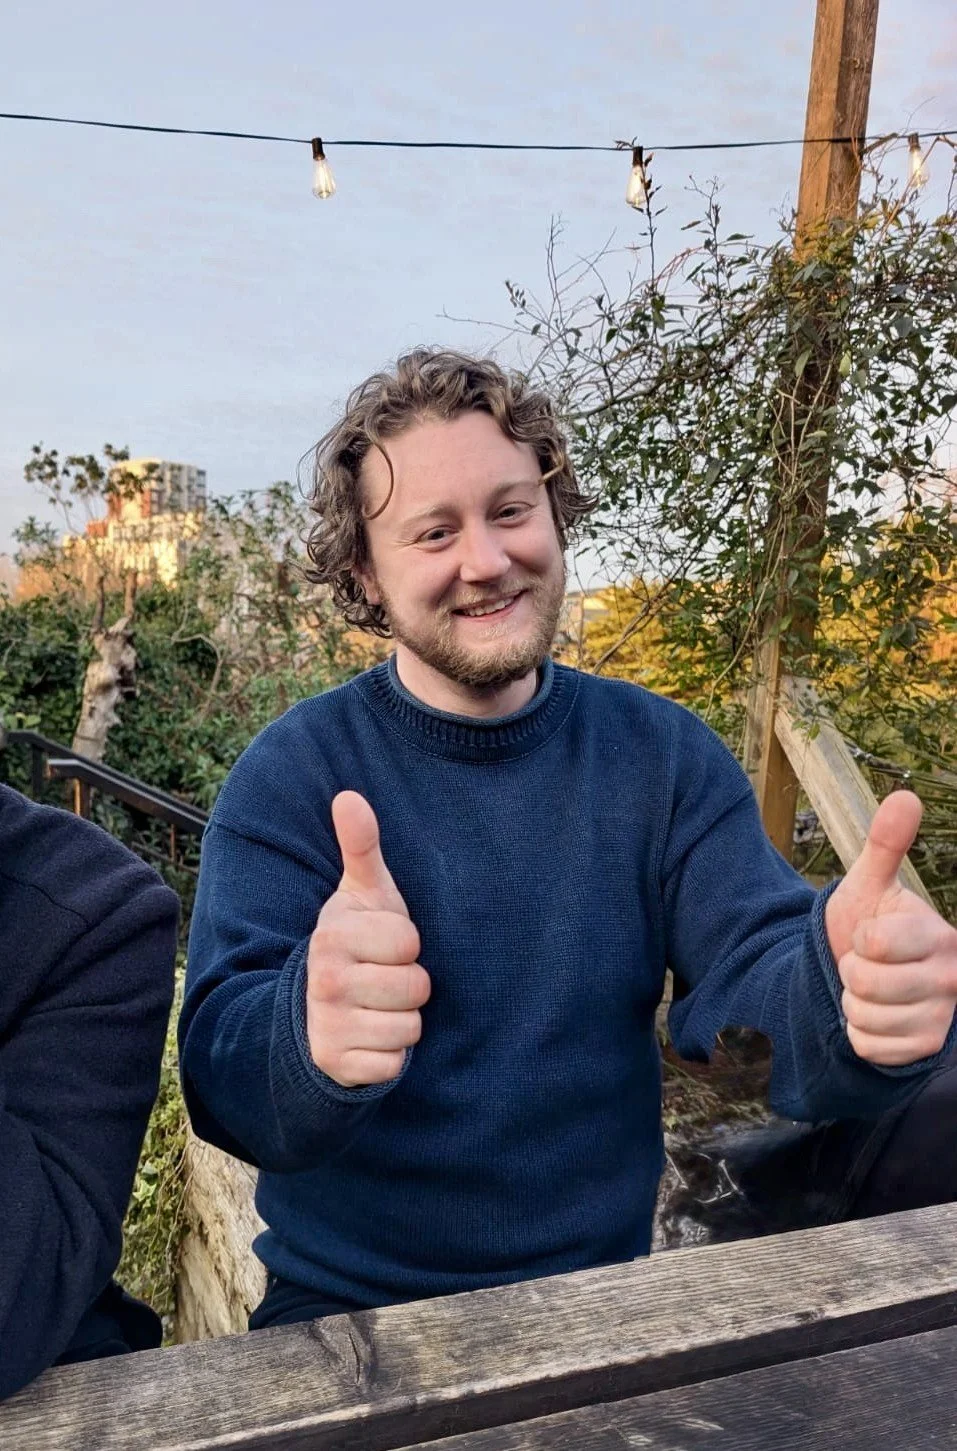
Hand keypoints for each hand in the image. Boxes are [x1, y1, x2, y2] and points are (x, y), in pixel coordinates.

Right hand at [306, 791, 429, 1087]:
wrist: (315, 1007)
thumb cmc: (356, 942)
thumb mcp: (361, 894)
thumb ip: (360, 845)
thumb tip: (349, 795)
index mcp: (333, 936)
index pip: (409, 942)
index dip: (405, 944)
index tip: (381, 945)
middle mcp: (324, 981)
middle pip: (415, 987)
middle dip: (408, 984)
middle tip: (381, 977)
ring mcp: (328, 1026)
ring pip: (409, 1026)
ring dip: (401, 1019)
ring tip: (377, 1005)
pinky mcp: (338, 1065)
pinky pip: (394, 1062)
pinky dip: (389, 1054)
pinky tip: (368, 1036)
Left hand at [825, 790, 956, 1065]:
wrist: (866, 972)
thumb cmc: (870, 923)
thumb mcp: (870, 883)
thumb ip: (886, 844)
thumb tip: (905, 796)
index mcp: (940, 935)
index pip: (876, 943)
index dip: (858, 940)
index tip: (871, 937)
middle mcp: (951, 977)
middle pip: (866, 982)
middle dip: (852, 972)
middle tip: (868, 964)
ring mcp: (941, 1015)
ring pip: (865, 1016)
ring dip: (854, 1003)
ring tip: (871, 989)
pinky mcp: (925, 1047)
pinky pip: (867, 1045)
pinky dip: (859, 1033)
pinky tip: (876, 1017)